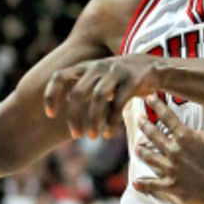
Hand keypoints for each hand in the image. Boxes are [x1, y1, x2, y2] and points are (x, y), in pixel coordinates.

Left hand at [43, 54, 158, 139]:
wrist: (153, 67)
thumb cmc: (120, 78)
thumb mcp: (99, 78)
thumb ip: (83, 88)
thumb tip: (64, 102)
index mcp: (86, 67)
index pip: (60, 76)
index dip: (52, 95)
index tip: (50, 115)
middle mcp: (98, 67)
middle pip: (78, 93)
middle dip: (75, 117)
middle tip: (76, 135)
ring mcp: (116, 71)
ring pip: (98, 98)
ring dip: (93, 120)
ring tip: (92, 137)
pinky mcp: (132, 80)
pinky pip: (118, 103)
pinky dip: (112, 121)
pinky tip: (108, 134)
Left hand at [133, 96, 203, 203]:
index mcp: (185, 136)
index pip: (167, 117)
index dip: (157, 105)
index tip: (149, 97)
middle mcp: (174, 151)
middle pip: (153, 135)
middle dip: (145, 125)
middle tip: (139, 119)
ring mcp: (171, 169)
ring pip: (150, 158)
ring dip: (142, 152)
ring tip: (138, 148)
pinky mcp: (172, 186)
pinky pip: (153, 184)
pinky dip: (143, 183)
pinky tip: (136, 182)